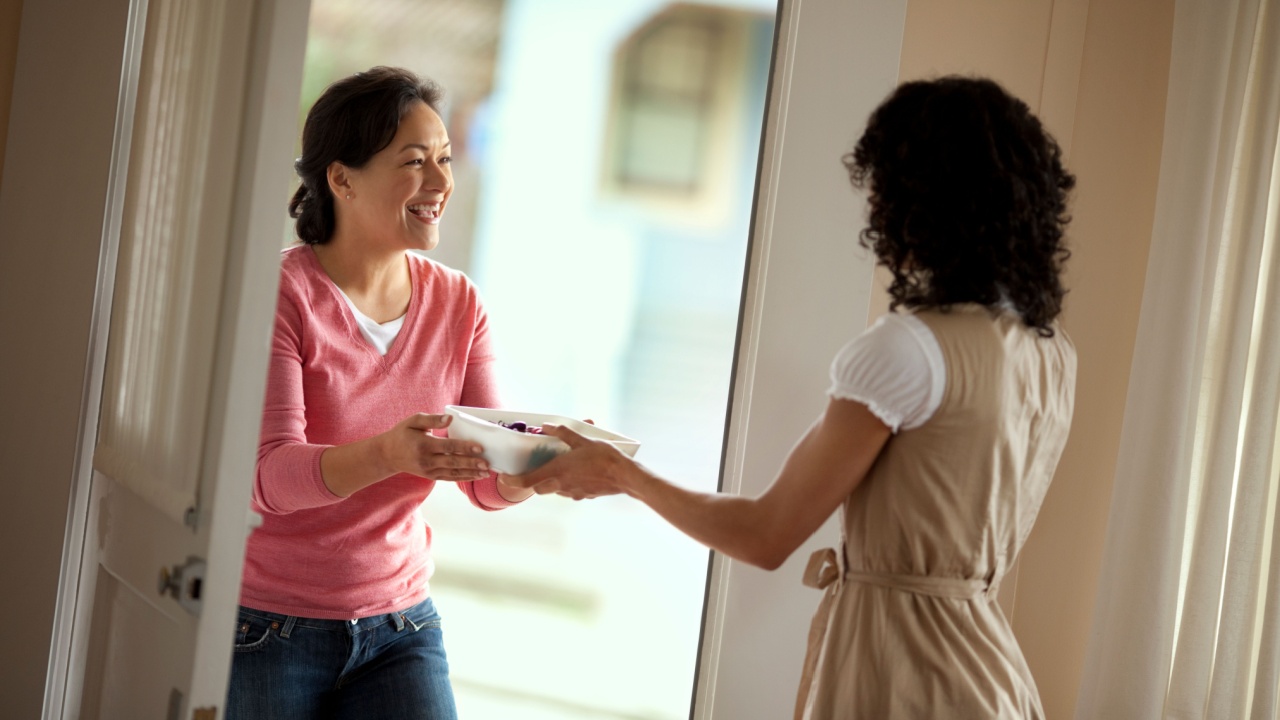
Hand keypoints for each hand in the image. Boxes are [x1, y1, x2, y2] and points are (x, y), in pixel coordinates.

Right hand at [377, 413, 489, 481]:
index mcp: (424, 445)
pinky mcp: (430, 475)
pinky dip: (463, 477)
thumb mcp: (414, 421)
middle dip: (471, 464)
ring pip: (453, 473)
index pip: (448, 447)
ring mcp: (428, 470)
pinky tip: (475, 476)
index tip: (479, 447)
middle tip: (487, 464)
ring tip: (486, 473)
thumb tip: (450, 418)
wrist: (388, 454)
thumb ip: (433, 419)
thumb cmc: (402, 433)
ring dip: (470, 473)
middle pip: (453, 462)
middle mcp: (426, 460)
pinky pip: (449, 478)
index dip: (464, 447)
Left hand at [499, 424, 636, 499]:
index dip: (512, 481)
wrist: (626, 477)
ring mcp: (574, 493)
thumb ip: (562, 433)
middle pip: (539, 488)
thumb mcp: (582, 440)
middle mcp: (562, 485)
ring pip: (555, 490)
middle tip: (532, 469)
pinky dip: (568, 484)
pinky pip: (570, 491)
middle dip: (533, 481)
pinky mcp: (585, 496)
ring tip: (559, 468)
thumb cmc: (604, 457)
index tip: (504, 478)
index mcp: (558, 471)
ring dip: (551, 482)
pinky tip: (579, 474)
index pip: (527, 481)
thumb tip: (546, 426)